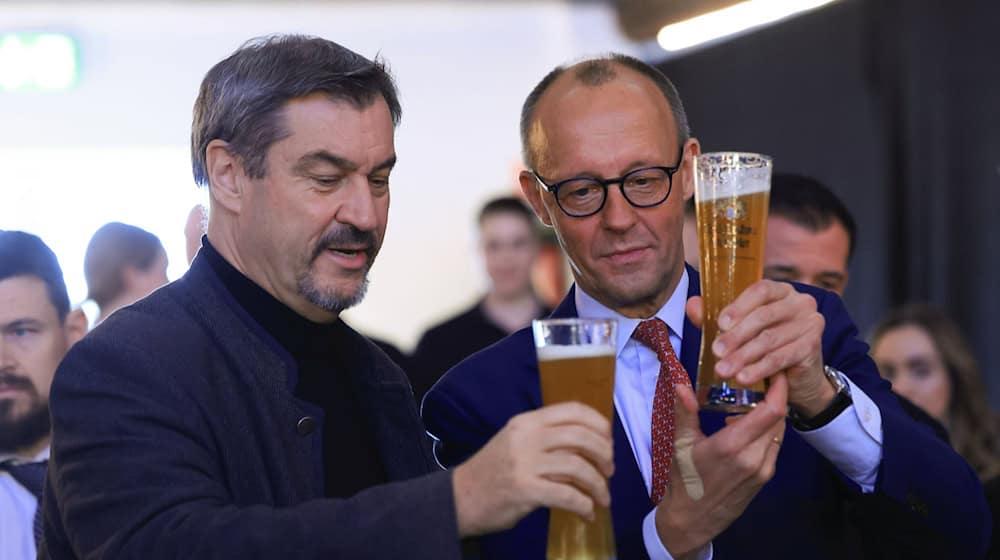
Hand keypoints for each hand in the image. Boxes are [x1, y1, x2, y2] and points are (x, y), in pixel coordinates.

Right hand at [451, 402, 614, 536]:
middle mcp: (527, 437)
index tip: (608, 441)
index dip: (599, 424)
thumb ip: (546, 438)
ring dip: (598, 485)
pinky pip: (567, 495)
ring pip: (578, 467)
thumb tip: (590, 445)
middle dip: (604, 454)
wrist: (460, 497)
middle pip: (581, 437)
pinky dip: (584, 505)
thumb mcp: (516, 441)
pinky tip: (587, 513)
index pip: (573, 410)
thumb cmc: (494, 470)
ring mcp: (525, 463)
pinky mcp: (525, 490)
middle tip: (609, 471)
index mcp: (528, 421)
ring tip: (602, 498)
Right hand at [654, 375, 787, 556]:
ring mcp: (763, 469)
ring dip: (770, 413)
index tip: (772, 371)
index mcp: (732, 445)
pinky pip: (774, 445)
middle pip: (779, 417)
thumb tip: (680, 383)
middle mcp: (753, 457)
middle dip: (774, 396)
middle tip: (760, 380)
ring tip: (751, 401)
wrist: (693, 519)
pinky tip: (746, 426)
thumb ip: (685, 412)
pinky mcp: (765, 477)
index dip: (778, 388)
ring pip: (779, 431)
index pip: (771, 410)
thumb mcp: (680, 444)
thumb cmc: (684, 480)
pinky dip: (767, 430)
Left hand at [687, 280, 832, 415]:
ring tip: (723, 369)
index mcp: (781, 291)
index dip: (739, 306)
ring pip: (769, 339)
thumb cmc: (766, 345)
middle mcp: (800, 303)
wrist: (797, 376)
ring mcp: (810, 323)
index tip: (720, 324)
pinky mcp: (813, 347)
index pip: (761, 290)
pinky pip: (781, 357)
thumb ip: (720, 318)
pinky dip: (759, 369)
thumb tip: (692, 305)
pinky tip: (743, 377)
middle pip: (764, 316)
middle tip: (716, 352)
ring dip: (743, 356)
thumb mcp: (742, 330)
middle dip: (736, 336)